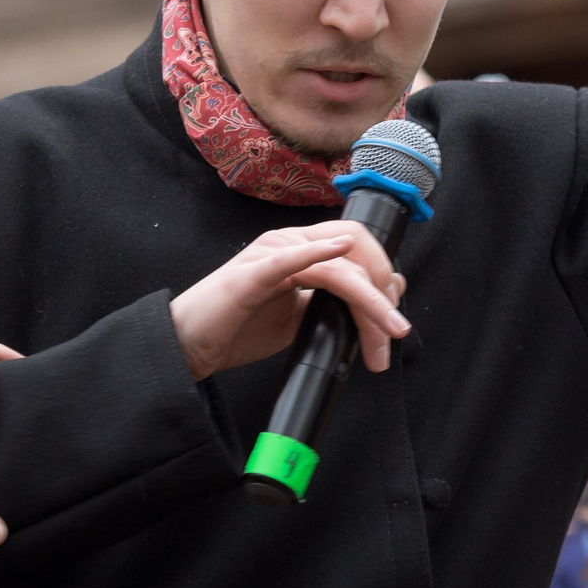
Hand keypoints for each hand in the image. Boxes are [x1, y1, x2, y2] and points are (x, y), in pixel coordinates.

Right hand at [169, 222, 409, 379]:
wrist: (192, 344)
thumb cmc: (241, 327)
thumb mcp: (302, 316)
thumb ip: (337, 301)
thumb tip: (387, 291)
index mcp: (302, 249)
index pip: (359, 247)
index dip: (385, 275)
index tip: (394, 316)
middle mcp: (290, 243)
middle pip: (355, 250)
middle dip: (383, 291)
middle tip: (393, 329)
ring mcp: (270, 254)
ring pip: (337, 266)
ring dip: (368, 300)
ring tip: (385, 330)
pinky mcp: (251, 274)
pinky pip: (289, 258)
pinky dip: (316, 253)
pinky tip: (337, 252)